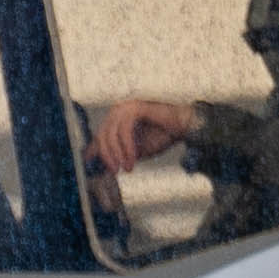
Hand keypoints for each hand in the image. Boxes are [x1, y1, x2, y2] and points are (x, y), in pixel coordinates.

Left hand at [86, 97, 201, 174]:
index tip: (97, 168)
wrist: (183, 126)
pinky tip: (133, 156)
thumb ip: (119, 154)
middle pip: (102, 136)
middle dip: (108, 156)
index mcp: (115, 120)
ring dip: (118, 153)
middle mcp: (117, 111)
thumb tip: (104, 166)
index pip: (99, 137)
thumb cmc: (161, 136)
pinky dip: (127, 146)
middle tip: (115, 170)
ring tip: (128, 166)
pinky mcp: (136, 107)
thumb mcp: (135, 150)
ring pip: (111, 133)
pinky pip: (124, 129)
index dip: (94, 153)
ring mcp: (125, 107)